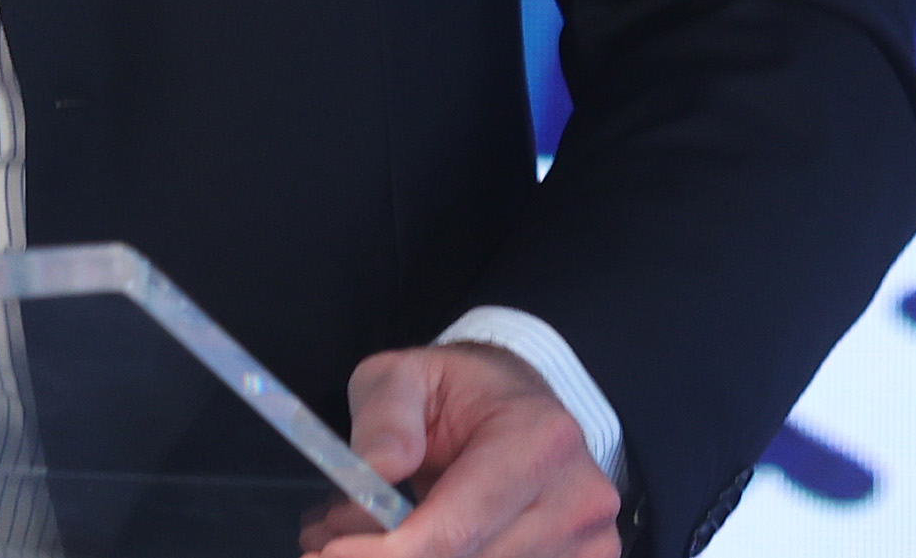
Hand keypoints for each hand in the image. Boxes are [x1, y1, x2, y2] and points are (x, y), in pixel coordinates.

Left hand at [308, 340, 620, 557]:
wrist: (521, 403)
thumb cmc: (464, 393)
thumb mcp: (406, 375)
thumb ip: (384, 416)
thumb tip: (377, 470)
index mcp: (540, 441)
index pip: (456, 529)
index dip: (384, 554)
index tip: (328, 553)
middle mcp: (576, 499)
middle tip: (328, 543)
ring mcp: (587, 543)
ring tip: (368, 539)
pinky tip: (414, 549)